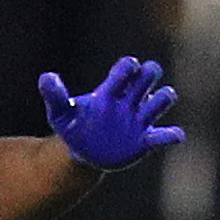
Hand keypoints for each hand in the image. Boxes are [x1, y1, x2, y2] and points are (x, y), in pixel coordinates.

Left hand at [41, 57, 182, 170]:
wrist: (83, 153)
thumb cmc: (74, 127)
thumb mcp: (60, 113)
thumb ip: (55, 96)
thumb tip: (46, 77)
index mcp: (110, 90)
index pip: (126, 69)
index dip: (129, 66)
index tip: (127, 69)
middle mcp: (129, 100)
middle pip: (149, 76)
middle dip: (149, 74)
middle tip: (141, 82)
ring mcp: (140, 119)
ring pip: (162, 100)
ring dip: (163, 98)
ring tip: (152, 103)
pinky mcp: (146, 140)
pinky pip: (165, 135)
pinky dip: (172, 135)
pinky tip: (173, 136)